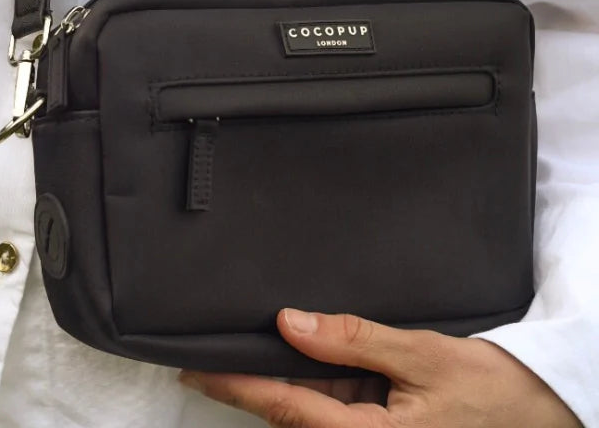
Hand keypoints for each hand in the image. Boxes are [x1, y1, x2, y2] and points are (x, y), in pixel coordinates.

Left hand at [180, 309, 582, 427]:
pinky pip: (336, 408)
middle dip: (251, 384)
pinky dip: (315, 381)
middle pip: (292, 413)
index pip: (287, 408)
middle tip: (206, 353)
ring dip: (283, 380)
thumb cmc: (493, 392)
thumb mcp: (423, 358)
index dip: (237, 387)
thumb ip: (354, 341)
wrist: (545, 413)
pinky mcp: (385, 427)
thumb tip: (290, 323)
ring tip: (246, 342)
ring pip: (312, 410)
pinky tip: (299, 350)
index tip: (195, 371)